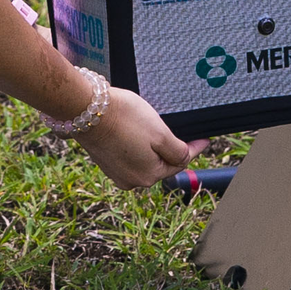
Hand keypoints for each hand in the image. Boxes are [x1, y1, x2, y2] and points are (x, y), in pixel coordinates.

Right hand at [73, 88, 208, 189]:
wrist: (86, 109)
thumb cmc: (124, 119)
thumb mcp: (160, 133)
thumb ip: (177, 151)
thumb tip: (186, 158)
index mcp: (149, 176)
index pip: (179, 163)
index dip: (193, 148)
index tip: (204, 139)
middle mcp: (132, 180)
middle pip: (160, 163)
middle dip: (169, 147)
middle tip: (175, 128)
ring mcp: (116, 173)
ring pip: (144, 158)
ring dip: (150, 145)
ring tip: (151, 126)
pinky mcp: (105, 162)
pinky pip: (128, 154)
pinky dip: (134, 144)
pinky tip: (132, 129)